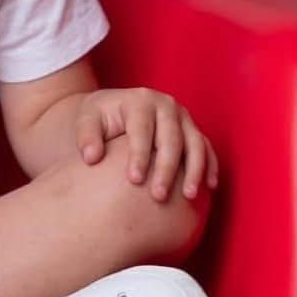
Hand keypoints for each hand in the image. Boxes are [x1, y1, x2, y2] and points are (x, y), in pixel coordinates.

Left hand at [74, 87, 218, 201]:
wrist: (114, 110)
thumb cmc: (99, 117)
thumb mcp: (87, 120)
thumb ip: (86, 136)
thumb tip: (91, 157)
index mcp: (139, 100)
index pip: (141, 129)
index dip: (139, 155)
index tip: (134, 180)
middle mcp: (165, 105)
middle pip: (171, 138)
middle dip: (166, 168)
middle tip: (158, 196)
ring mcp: (183, 117)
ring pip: (195, 143)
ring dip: (194, 170)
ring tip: (188, 196)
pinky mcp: (193, 129)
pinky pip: (206, 147)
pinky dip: (210, 166)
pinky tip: (208, 187)